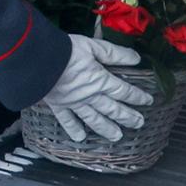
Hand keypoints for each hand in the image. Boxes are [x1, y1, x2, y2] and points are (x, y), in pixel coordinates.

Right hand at [38, 35, 153, 141]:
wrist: (36, 61)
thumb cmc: (64, 50)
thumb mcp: (92, 46)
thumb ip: (114, 53)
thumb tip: (136, 59)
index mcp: (101, 80)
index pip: (124, 91)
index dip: (137, 96)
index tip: (148, 101)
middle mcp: (91, 96)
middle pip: (113, 109)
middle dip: (127, 116)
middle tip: (139, 124)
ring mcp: (74, 103)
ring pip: (94, 119)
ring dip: (107, 128)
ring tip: (117, 136)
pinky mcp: (58, 105)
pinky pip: (67, 120)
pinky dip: (73, 129)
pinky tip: (79, 138)